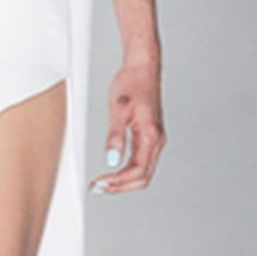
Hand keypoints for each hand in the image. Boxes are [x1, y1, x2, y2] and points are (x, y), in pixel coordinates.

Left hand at [90, 56, 164, 192]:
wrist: (142, 67)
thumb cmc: (132, 83)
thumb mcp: (118, 109)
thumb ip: (115, 137)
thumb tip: (111, 160)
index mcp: (151, 134)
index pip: (137, 170)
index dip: (118, 181)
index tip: (100, 183)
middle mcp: (157, 140)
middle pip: (143, 176)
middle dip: (121, 186)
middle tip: (99, 188)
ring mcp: (155, 139)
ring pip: (144, 171)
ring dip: (124, 181)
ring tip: (104, 183)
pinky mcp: (150, 135)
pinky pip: (142, 161)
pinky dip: (128, 171)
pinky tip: (114, 171)